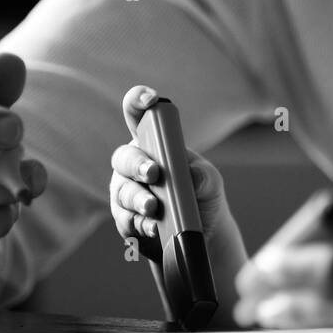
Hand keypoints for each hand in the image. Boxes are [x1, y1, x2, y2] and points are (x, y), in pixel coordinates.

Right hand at [109, 85, 230, 264]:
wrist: (202, 233)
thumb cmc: (202, 196)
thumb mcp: (210, 183)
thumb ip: (204, 176)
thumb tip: (192, 176)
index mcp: (154, 143)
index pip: (138, 114)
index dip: (138, 101)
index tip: (151, 99)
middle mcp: (133, 165)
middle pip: (124, 157)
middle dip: (138, 164)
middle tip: (154, 173)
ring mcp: (125, 192)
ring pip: (122, 191)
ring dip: (138, 199)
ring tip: (154, 207)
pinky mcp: (125, 220)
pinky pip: (125, 220)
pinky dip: (139, 223)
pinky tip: (152, 227)